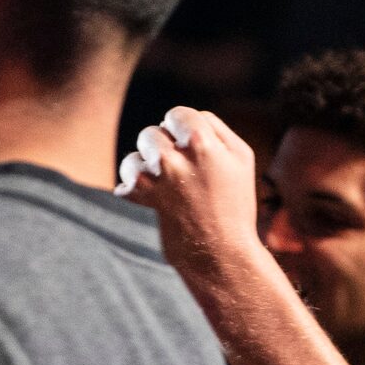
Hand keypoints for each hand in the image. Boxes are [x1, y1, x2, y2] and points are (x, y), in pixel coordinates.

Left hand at [116, 106, 264, 289]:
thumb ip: (214, 127)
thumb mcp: (240, 156)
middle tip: (179, 168)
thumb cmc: (235, 201)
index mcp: (202, 143)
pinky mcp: (144, 198)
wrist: (222, 250)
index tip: (187, 144)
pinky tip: (152, 198)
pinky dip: (133, 190)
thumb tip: (183, 118)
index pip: (176, 114)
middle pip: (151, 133)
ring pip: (133, 157)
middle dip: (160, 148)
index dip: (180, 128)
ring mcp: (156, 179)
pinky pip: (124, 182)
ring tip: (166, 185)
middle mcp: (175, 158)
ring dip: (144, 170)